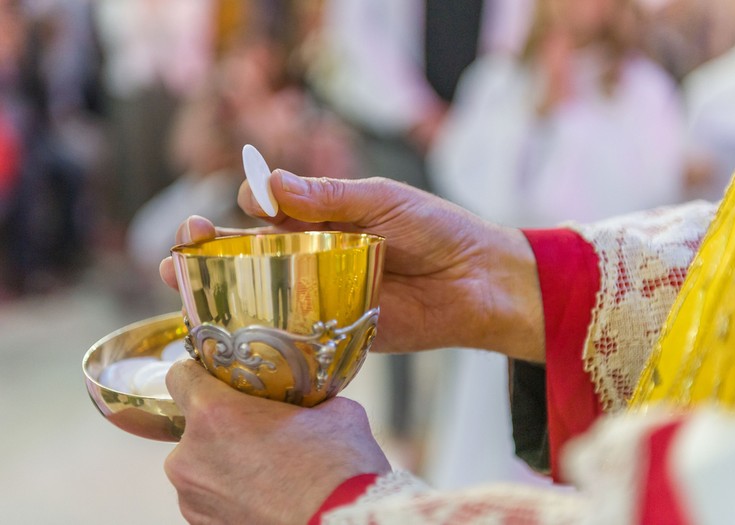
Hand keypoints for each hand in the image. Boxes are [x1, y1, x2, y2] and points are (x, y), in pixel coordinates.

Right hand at [161, 171, 544, 360]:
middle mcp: (313, 257)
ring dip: (220, 294)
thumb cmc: (435, 228)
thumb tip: (269, 184)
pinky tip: (230, 334)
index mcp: (321, 218)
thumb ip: (328, 197)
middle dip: (209, 253)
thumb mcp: (382, 200)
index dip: (242, 208)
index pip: (266, 211)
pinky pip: (293, 333)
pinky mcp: (335, 331)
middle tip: (181, 251)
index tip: (233, 208)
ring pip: (261, 295)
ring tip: (182, 288)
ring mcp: (321, 296)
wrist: (479, 281)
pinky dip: (260, 333)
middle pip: (250, 255)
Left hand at [165, 359, 390, 524]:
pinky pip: (211, 499)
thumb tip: (313, 401)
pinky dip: (232, 495)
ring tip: (270, 471)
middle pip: (195, 426)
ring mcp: (193, 498)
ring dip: (227, 463)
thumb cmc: (339, 471)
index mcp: (214, 414)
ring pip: (202, 466)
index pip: (180, 377)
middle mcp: (191, 456)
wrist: (344, 524)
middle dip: (224, 427)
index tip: (216, 377)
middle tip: (263, 432)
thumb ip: (308, 401)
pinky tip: (267, 496)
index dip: (200, 372)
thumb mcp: (334, 412)